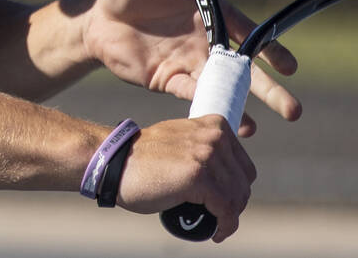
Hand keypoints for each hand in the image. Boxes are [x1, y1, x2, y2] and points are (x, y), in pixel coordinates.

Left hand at [83, 0, 301, 134]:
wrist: (94, 18)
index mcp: (207, 10)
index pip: (245, 30)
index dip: (269, 48)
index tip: (289, 67)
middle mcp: (205, 40)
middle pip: (243, 67)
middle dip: (268, 89)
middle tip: (294, 111)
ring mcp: (189, 62)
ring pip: (222, 88)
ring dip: (241, 107)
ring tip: (254, 132)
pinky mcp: (168, 80)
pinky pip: (192, 97)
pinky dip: (206, 109)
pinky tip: (221, 125)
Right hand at [117, 115, 255, 242]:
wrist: (114, 161)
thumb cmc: (144, 158)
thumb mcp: (182, 142)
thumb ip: (204, 149)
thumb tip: (226, 176)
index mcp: (214, 124)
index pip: (244, 166)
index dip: (236, 189)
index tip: (225, 203)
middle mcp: (214, 136)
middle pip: (243, 183)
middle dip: (234, 204)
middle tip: (219, 217)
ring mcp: (206, 156)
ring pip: (236, 198)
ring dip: (229, 218)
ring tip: (216, 226)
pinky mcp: (199, 177)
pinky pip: (225, 210)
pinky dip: (225, 226)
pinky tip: (216, 233)